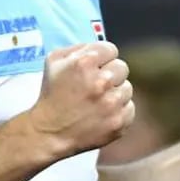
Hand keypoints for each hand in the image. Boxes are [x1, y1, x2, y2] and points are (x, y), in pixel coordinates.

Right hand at [29, 41, 134, 157]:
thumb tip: (99, 47)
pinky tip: (102, 114)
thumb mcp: (54, 61)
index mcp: (85, 62)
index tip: (95, 67)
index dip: (102, 58)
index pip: (111, 49)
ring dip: (114, 93)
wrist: (49, 132)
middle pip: (122, 67)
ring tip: (97, 101)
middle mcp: (101, 81)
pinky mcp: (118, 122)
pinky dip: (119, 111)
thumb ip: (79, 47)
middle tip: (95, 85)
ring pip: (127, 88)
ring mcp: (112, 103)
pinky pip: (130, 108)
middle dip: (110, 74)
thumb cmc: (52, 95)